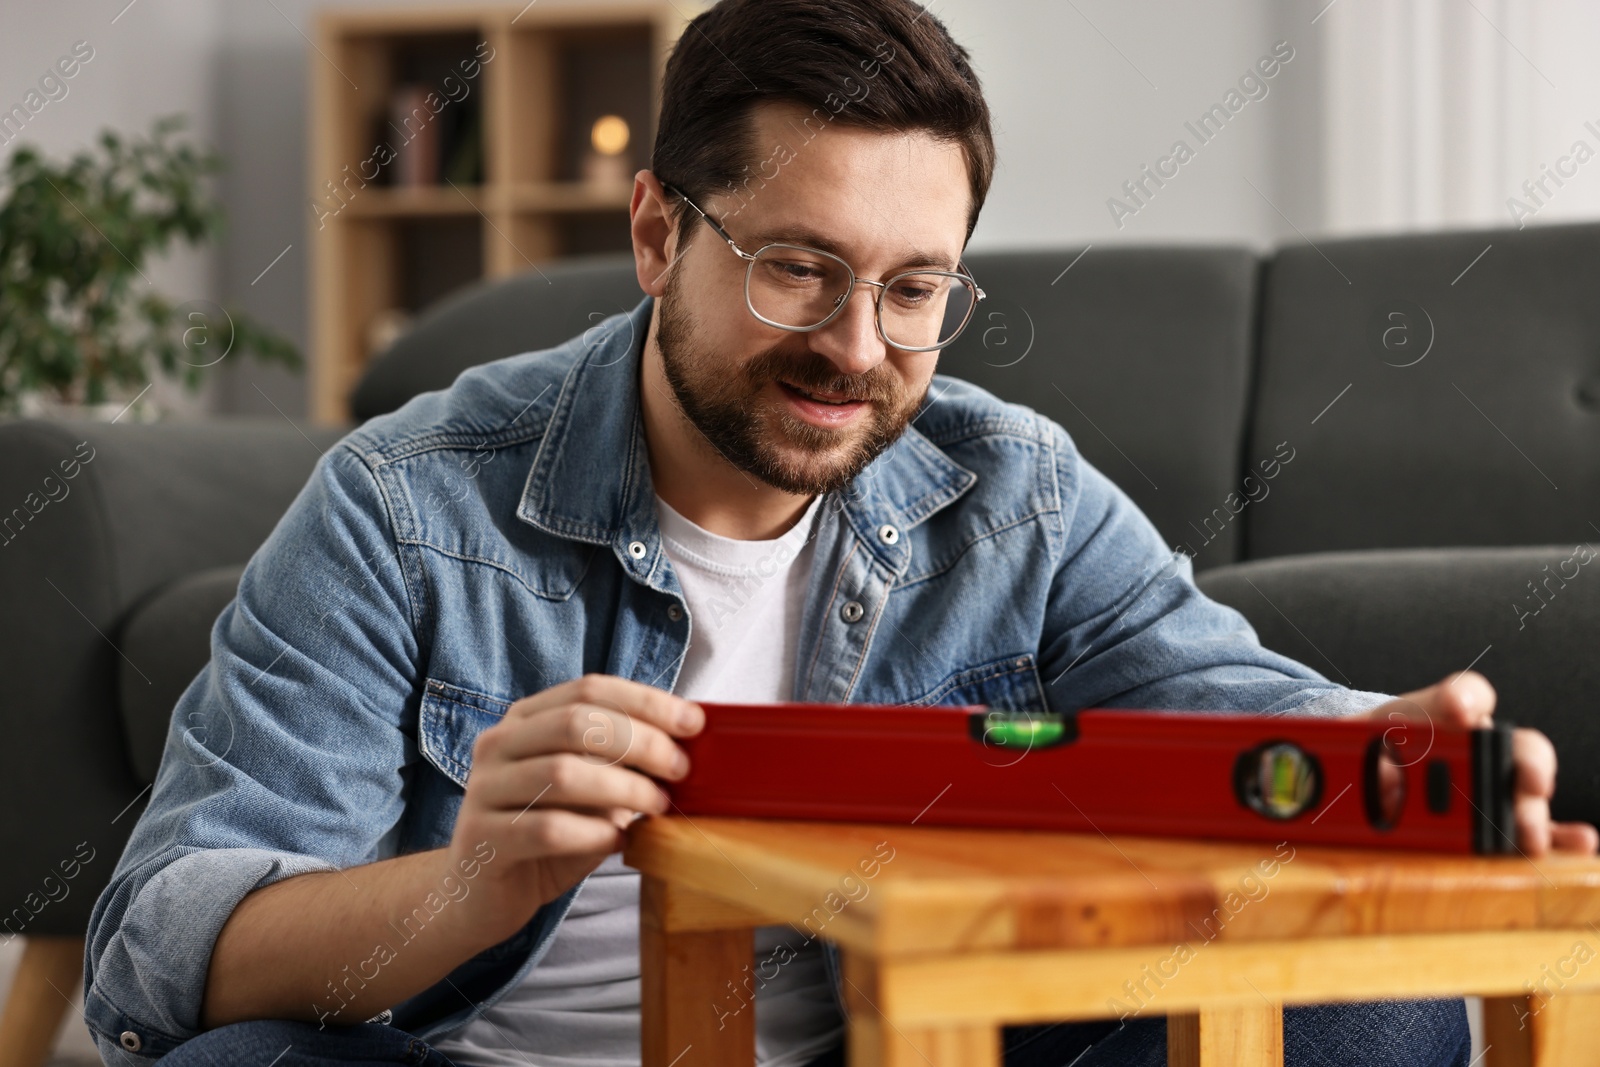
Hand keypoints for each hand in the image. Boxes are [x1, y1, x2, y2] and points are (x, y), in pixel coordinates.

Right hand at [446, 674, 702, 942]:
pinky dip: (594, 833)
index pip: (589, 689)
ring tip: (657, 806)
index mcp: (525, 720)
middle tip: (679, 770)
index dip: (646, 701)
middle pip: (577, 723)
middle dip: (641, 742)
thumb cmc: (547, 835)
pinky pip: (546, 829)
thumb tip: (688, 744)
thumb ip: (622, 763)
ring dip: (624, 789)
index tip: (693, 722)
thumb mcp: (589, 791)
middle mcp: (498, 745)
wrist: (479, 894)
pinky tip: (619, 841)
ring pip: (562, 774)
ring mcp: (484, 790)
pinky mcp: (482, 840)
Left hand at [1358, 670, 1597, 856]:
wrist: (1361, 774)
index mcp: (1437, 715)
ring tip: (1528, 831)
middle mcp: (1475, 743)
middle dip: (1517, 763)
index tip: (1461, 711)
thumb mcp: (1347, 744)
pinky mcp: (1497, 818)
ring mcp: (1490, 780)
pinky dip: (1560, 835)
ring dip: (1530, 807)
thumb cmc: (1363, 753)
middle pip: (1509, 745)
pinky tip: (1577, 843)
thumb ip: (1344, 752)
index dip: (1465, 700)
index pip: (1463, 695)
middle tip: (1520, 782)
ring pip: (1524, 786)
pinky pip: (1535, 826)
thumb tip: (1326, 771)